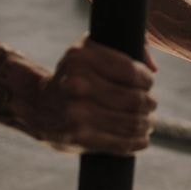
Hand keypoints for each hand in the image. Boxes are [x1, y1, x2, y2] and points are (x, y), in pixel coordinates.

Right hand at [27, 35, 156, 154]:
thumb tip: (153, 68)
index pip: (130, 71)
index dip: (146, 80)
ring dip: (145, 123)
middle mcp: (76, 84)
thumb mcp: (88, 52)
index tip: (147, 84)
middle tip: (150, 104)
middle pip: (134, 99)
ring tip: (146, 122)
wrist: (37, 106)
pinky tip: (141, 139)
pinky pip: (121, 143)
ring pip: (131, 122)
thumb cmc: (73, 75)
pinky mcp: (80, 138)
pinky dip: (137, 142)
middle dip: (148, 103)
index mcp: (79, 57)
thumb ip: (124, 46)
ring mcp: (77, 113)